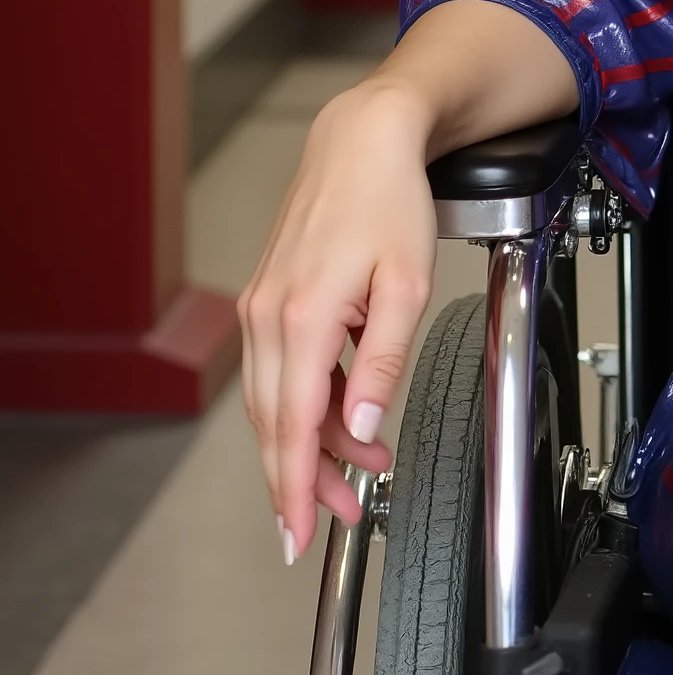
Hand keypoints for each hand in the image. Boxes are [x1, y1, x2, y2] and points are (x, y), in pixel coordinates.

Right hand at [238, 77, 439, 560]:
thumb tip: (358, 430)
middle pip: (276, 423)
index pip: (291, 426)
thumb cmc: (390, 200)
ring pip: (276, 401)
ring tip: (358, 477)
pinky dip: (308, 404)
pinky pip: (280, 370)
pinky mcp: (270, 299)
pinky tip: (343, 420)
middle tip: (339, 519)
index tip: (299, 533)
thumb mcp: (407, 285)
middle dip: (303, 480)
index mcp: (302, 317)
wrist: (363, 141)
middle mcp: (269, 317)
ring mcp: (263, 307)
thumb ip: (381, 362)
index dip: (293, 488)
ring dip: (310, 445)